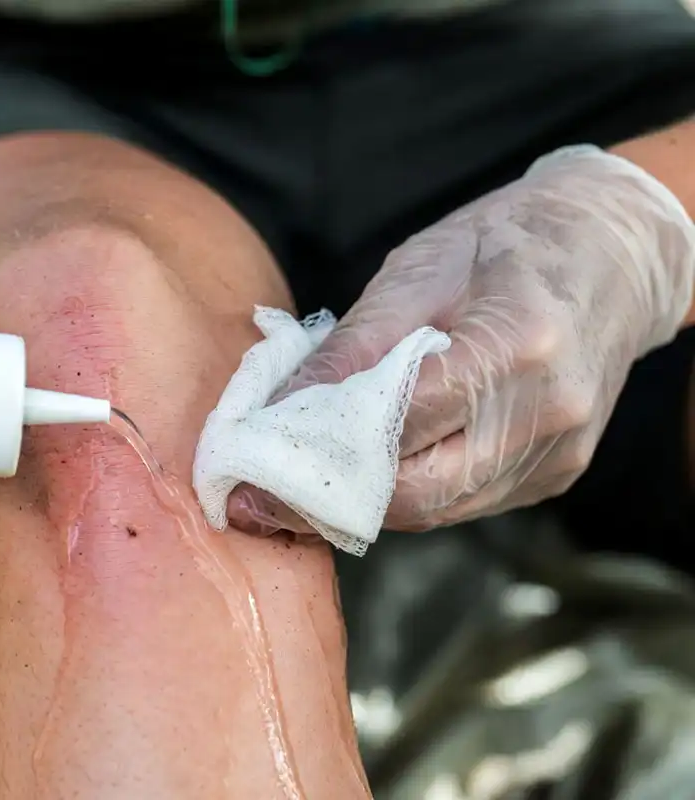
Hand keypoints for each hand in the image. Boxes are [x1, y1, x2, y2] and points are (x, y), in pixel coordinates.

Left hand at [273, 145, 694, 529]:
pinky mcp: (555, 473)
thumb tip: (278, 407)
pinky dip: (406, 490)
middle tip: (258, 495)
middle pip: (415, 492)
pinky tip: (364, 469)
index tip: (249, 466)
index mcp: (516, 345)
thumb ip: (353, 345)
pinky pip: (463, 501)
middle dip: (326, 498)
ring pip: (435, 509)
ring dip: (360, 503)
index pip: (396, 425)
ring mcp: (557, 452)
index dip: (313, 451)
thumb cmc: (509, 242)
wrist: (615, 250)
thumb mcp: (420, 267)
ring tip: (296, 485)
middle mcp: (546, 413)